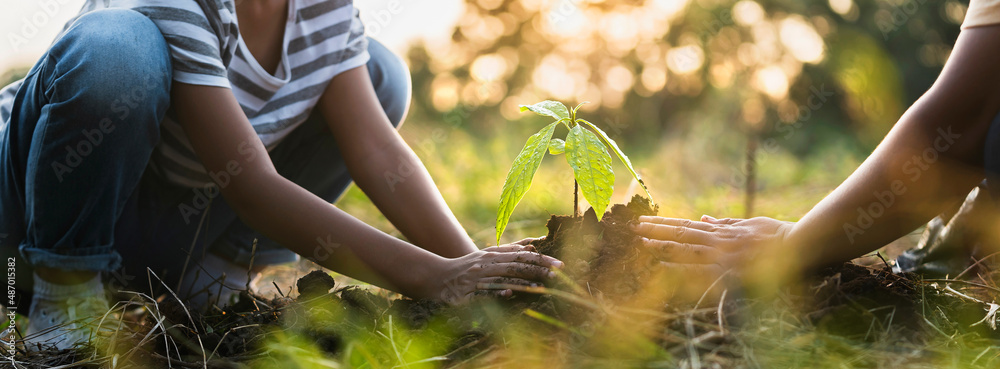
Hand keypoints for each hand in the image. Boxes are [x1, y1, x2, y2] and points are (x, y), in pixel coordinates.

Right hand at [432, 238, 562, 304]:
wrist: (435, 277)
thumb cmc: (466, 268)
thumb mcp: (486, 256)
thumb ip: (508, 251)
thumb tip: (532, 248)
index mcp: (492, 256)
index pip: (521, 256)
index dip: (541, 260)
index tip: (560, 264)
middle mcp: (485, 265)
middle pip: (515, 266)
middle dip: (537, 269)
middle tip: (558, 274)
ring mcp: (476, 279)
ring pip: (501, 278)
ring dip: (522, 282)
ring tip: (540, 285)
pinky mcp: (465, 295)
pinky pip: (482, 294)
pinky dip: (496, 293)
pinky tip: (509, 294)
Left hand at [630, 215, 793, 297]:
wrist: (800, 245)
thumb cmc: (777, 234)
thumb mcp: (749, 222)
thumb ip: (724, 222)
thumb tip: (703, 217)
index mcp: (721, 231)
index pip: (685, 226)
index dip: (662, 223)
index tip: (642, 221)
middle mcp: (718, 242)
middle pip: (680, 236)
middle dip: (654, 233)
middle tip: (630, 229)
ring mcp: (723, 257)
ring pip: (685, 251)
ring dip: (662, 248)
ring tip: (640, 244)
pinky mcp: (731, 273)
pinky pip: (700, 273)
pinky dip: (681, 271)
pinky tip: (663, 270)